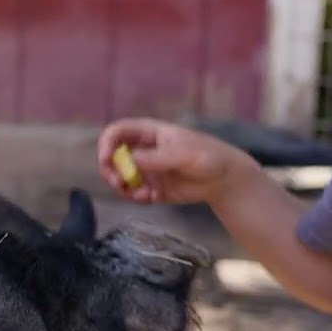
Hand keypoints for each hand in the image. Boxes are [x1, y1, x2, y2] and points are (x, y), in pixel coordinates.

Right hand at [96, 117, 257, 205]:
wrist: (224, 178)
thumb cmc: (207, 156)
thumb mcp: (182, 154)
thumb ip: (156, 158)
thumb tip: (129, 160)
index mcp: (149, 133)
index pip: (117, 132)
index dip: (107, 143)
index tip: (107, 159)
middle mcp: (143, 150)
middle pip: (113, 156)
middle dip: (110, 169)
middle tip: (117, 182)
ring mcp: (147, 170)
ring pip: (121, 177)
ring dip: (122, 186)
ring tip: (138, 194)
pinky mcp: (152, 188)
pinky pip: (134, 193)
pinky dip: (135, 197)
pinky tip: (148, 198)